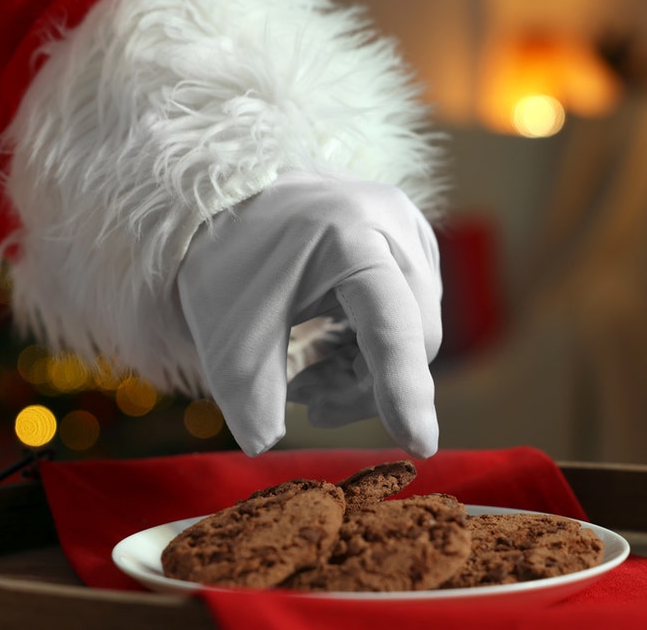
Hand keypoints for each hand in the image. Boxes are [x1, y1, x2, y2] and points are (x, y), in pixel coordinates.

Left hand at [176, 171, 441, 456]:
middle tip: (307, 401)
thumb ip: (250, 397)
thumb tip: (264, 445)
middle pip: (412, 336)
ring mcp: (408, 228)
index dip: (403, 388)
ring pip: (415, 331)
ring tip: (306, 378)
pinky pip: (409, 312)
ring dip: (367, 370)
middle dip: (366, 386)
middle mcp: (392, 223)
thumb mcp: (227, 337)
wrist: (228, 201)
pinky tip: (326, 351)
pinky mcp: (409, 241)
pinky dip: (371, 346)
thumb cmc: (227, 263)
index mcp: (348, 235)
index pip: (390, 324)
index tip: (418, 446)